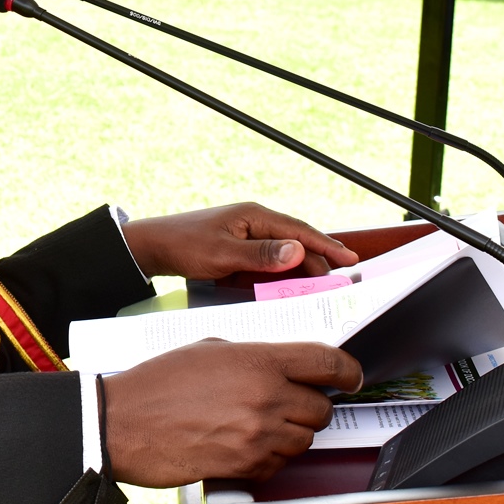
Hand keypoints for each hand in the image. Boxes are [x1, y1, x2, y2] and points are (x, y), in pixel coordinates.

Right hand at [101, 340, 362, 486]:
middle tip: (290, 402)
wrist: (125, 422)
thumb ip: (252, 357)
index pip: (327, 363)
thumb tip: (280, 368)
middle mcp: (266, 398)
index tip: (351, 376)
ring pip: (304, 440)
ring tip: (258, 423)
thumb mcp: (208, 349)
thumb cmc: (159, 382)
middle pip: (321, 408)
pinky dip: (270, 457)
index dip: (347, 371)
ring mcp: (259, 435)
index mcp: (258, 361)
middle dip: (310, 406)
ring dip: (290, 433)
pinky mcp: (247, 466)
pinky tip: (242, 443)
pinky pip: (280, 465)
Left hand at [121, 202, 358, 280]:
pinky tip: (291, 285)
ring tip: (323, 286)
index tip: (350, 260)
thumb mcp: (223, 254)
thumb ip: (261, 255)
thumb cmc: (184, 246)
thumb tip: (298, 251)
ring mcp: (247, 234)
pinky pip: (269, 259)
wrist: (153, 247)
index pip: (299, 231)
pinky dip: (283, 272)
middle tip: (340, 283)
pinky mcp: (239, 247)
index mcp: (254, 216)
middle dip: (319, 261)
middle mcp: (254, 222)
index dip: (326, 246)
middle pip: (296, 242)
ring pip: (284, 252)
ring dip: (302, 268)